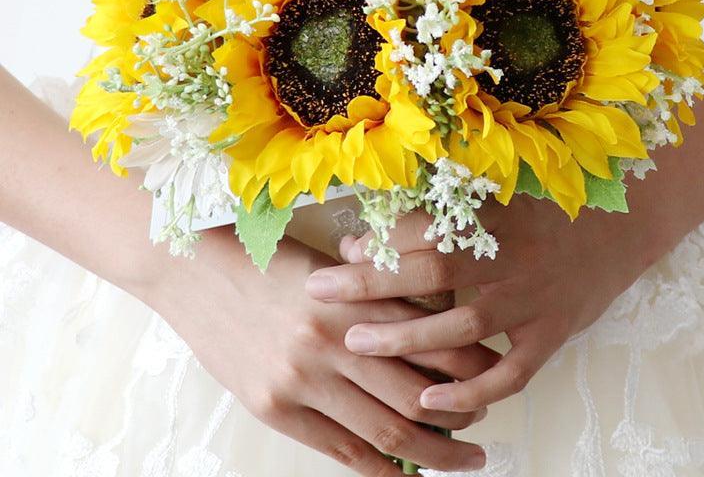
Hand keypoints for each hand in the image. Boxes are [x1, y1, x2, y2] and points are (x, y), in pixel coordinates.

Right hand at [147, 227, 494, 474]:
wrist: (194, 271)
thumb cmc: (268, 262)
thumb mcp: (330, 268)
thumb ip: (377, 296)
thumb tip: (431, 331)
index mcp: (356, 296)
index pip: (434, 338)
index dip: (473, 365)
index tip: (494, 377)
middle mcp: (335, 339)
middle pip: (420, 394)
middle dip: (462, 417)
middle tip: (482, 428)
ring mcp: (302, 377)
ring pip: (387, 431)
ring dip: (432, 453)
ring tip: (460, 461)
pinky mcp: (273, 406)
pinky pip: (340, 449)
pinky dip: (380, 470)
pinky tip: (404, 476)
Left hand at [307, 196, 667, 412]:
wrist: (616, 232)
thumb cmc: (542, 212)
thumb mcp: (493, 200)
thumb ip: (433, 215)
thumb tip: (369, 238)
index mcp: (492, 222)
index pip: (424, 233)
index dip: (377, 246)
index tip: (336, 257)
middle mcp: (508, 262)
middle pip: (433, 276)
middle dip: (374, 289)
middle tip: (324, 302)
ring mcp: (531, 303)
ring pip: (463, 327)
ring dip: (409, 340)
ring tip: (358, 346)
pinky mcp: (550, 337)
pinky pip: (509, 373)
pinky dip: (470, 390)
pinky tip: (429, 403)